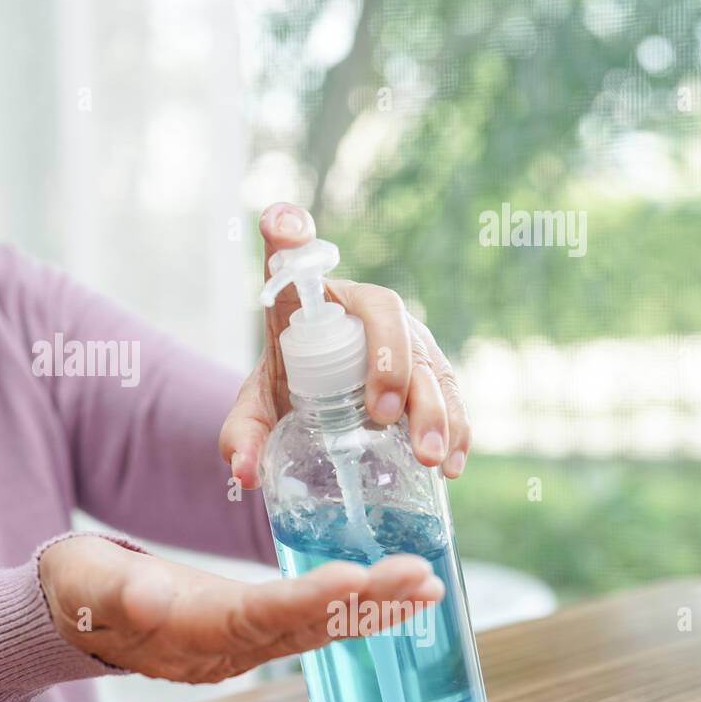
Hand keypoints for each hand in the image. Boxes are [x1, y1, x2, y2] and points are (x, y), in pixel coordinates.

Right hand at [38, 535, 442, 681]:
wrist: (72, 610)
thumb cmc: (78, 590)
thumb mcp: (87, 584)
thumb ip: (117, 590)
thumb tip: (148, 594)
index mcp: (189, 633)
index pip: (258, 617)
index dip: (308, 601)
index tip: (355, 578)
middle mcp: (223, 648)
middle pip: (302, 627)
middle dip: (363, 604)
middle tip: (418, 577)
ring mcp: (236, 645)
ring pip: (313, 629)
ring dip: (371, 609)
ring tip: (424, 586)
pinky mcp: (243, 630)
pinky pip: (306, 623)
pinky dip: (350, 608)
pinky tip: (388, 595)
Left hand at [220, 202, 471, 488]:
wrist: (317, 411)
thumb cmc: (285, 394)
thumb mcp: (256, 412)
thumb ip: (242, 437)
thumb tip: (243, 474)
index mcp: (310, 304)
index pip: (297, 258)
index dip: (289, 232)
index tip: (284, 227)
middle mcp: (363, 312)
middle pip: (388, 318)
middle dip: (393, 365)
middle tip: (381, 415)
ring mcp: (405, 340)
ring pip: (430, 361)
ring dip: (436, 409)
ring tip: (431, 458)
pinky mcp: (432, 374)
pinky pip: (452, 395)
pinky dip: (458, 428)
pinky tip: (453, 465)